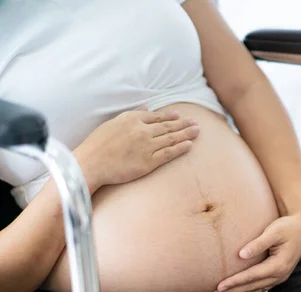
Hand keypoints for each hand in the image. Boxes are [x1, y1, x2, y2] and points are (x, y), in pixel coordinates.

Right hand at [74, 107, 198, 191]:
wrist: (91, 163)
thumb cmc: (97, 144)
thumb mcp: (113, 123)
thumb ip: (132, 115)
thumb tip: (147, 108)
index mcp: (132, 119)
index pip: (157, 117)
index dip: (170, 116)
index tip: (180, 115)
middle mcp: (142, 130)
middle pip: (168, 126)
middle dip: (183, 124)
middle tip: (195, 123)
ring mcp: (147, 146)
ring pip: (172, 138)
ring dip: (186, 134)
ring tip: (197, 131)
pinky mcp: (149, 161)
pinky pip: (169, 153)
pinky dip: (180, 148)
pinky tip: (190, 145)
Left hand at [211, 212, 300, 291]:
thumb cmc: (287, 227)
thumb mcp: (274, 231)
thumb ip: (258, 243)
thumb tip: (241, 255)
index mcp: (278, 265)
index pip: (252, 276)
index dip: (235, 282)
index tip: (219, 286)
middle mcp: (280, 275)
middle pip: (252, 287)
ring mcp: (280, 277)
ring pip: (255, 291)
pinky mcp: (278, 276)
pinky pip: (261, 289)